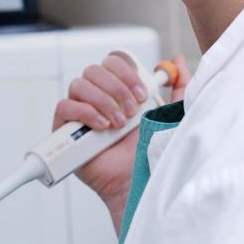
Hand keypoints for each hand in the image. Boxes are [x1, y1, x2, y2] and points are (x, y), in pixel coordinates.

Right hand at [53, 52, 190, 205]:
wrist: (137, 183)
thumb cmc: (151, 155)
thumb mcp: (172, 115)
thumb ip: (178, 87)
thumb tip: (176, 61)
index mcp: (119, 92)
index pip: (112, 63)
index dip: (125, 71)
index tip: (143, 92)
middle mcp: (97, 99)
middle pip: (94, 70)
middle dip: (116, 87)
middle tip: (132, 111)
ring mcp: (80, 115)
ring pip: (78, 85)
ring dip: (102, 100)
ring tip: (119, 123)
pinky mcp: (65, 131)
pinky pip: (64, 107)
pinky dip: (84, 112)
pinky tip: (102, 127)